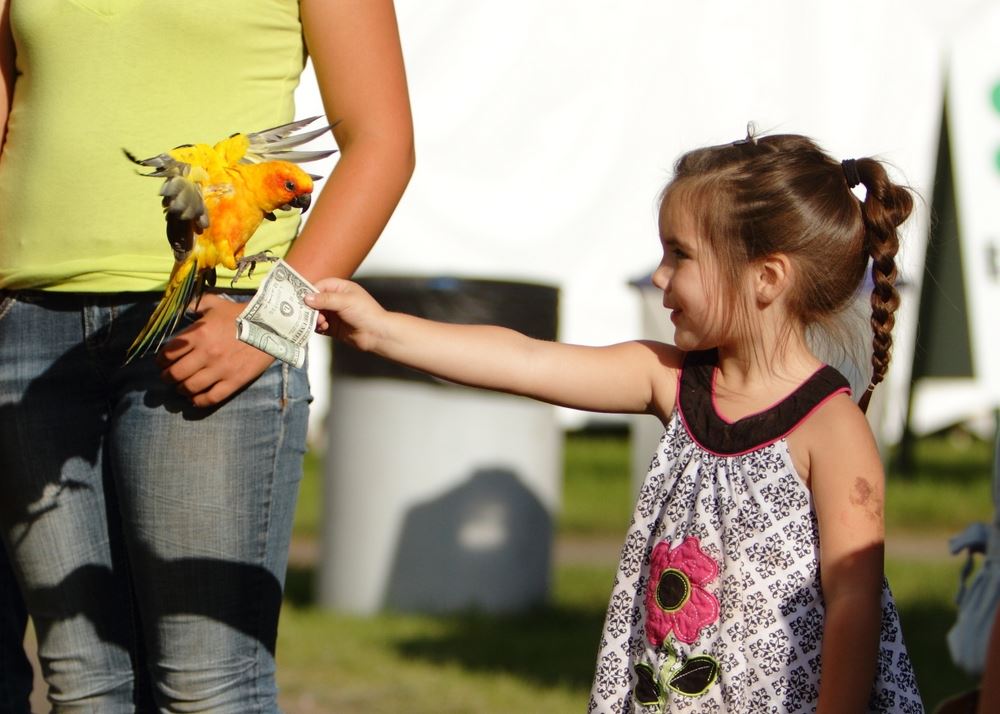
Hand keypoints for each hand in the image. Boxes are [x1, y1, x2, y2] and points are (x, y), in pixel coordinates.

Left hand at [157, 293, 274, 406]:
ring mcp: (221, 370)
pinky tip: (195, 398)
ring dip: (181, 389)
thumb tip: (181, 308)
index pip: (168, 353)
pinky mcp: (234, 381)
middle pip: (175, 373)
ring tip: (181, 387)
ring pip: (189, 388)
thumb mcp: (216, 304)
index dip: (161, 360)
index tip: (162, 362)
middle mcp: (206, 353)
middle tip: (168, 377)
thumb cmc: (241, 314)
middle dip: (167, 377)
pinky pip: (210, 398)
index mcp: (199, 334)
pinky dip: (198, 401)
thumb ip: (195, 305)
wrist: (271, 326)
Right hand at [304, 277, 386, 351]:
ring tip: (320, 322)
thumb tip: (307, 298)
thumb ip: (325, 299)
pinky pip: (319, 326)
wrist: (377, 334)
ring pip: (316, 314)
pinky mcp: (334, 327)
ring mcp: (335, 314)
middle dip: (311, 307)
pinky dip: (318, 327)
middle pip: (316, 301)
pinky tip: (323, 328)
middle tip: (309, 313)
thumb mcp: (345, 301)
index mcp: (342, 288)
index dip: (310, 291)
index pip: (320, 286)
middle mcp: (337, 300)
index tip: (301, 298)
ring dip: (315, 318)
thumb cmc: (367, 313)